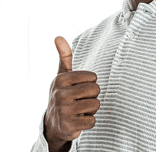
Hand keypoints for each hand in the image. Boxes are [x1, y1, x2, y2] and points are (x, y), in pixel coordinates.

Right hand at [44, 36, 99, 151]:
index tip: (79, 87)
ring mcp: (64, 110)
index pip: (93, 77)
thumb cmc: (63, 93)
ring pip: (96, 105)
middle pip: (96, 90)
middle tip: (81, 99)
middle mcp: (60, 94)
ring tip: (80, 109)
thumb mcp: (63, 74)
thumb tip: (58, 36)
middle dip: (92, 96)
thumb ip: (64, 56)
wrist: (53, 122)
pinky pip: (92, 121)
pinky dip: (89, 121)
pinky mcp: (69, 125)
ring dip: (91, 109)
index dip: (90, 83)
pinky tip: (79, 119)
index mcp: (61, 79)